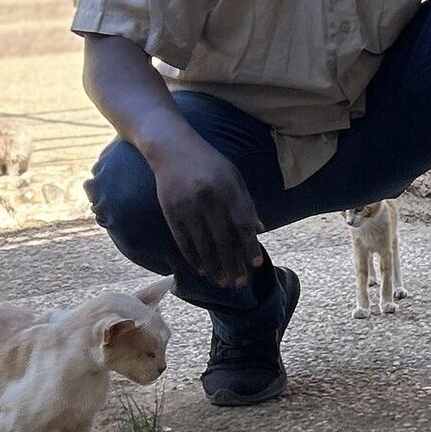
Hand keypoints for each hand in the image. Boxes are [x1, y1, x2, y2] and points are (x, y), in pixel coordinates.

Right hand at [150, 138, 264, 288]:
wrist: (172, 148)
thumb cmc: (209, 163)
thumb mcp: (233, 176)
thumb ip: (246, 203)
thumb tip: (259, 230)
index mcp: (228, 189)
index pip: (243, 225)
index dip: (250, 247)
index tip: (256, 264)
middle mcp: (209, 200)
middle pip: (224, 240)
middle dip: (233, 265)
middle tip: (239, 283)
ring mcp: (188, 207)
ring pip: (203, 246)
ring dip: (214, 268)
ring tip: (222, 283)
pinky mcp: (171, 212)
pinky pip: (184, 242)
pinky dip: (194, 259)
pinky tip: (202, 270)